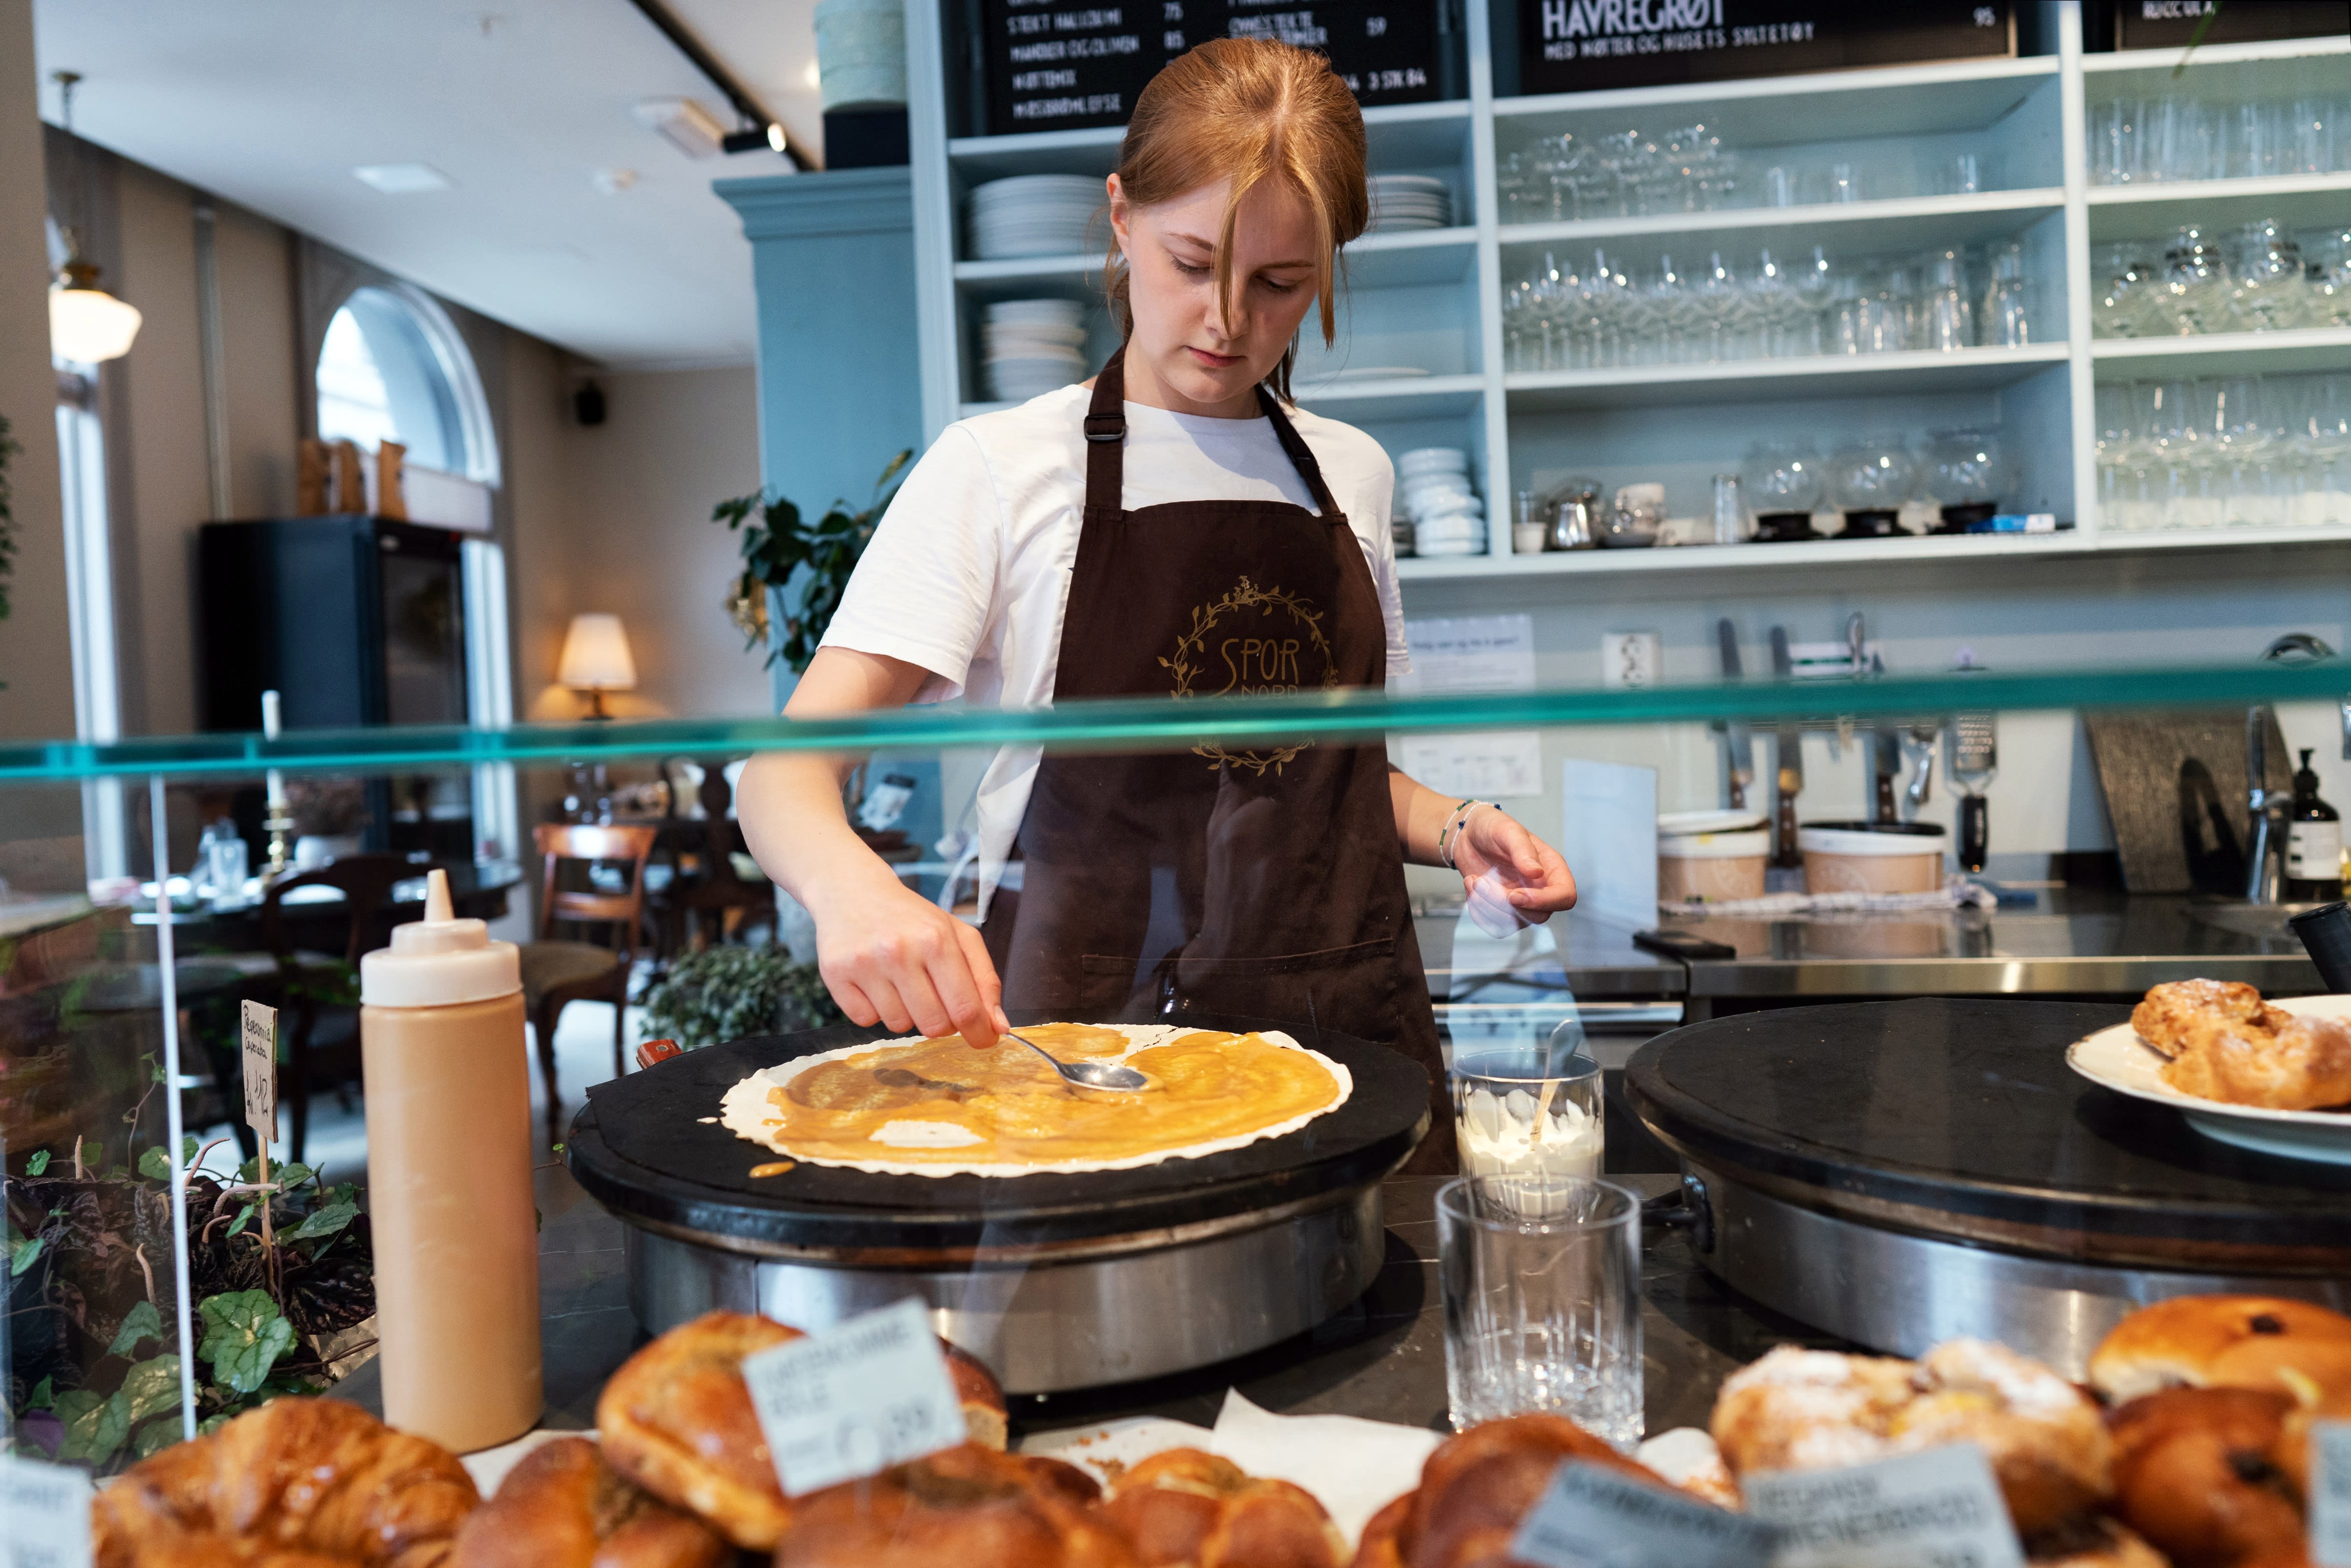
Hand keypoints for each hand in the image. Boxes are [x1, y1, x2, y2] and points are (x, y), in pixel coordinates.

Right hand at [805, 869, 1006, 1048]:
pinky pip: (865, 1021)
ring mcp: (864, 964)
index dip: (979, 1033)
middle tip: (936, 1000)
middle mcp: (899, 951)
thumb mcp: (957, 935)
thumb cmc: (912, 917)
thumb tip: (998, 1027)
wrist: (853, 891)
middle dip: (942, 1022)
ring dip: (907, 1013)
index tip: (984, 1040)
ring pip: (899, 1026)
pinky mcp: (835, 975)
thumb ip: (984, 980)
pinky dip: (874, 1010)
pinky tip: (875, 982)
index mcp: (936, 939)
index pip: (965, 1008)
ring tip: (901, 982)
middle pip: (934, 1025)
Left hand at [1453, 807, 1576, 920]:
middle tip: (1481, 882)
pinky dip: (1479, 911)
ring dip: (1487, 906)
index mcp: (1551, 869)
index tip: (1514, 895)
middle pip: (1537, 915)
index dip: (1544, 902)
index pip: (1565, 897)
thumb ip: (1523, 849)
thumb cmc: (1493, 827)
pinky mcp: (1502, 911)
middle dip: (1503, 903)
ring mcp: (1522, 902)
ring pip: (1514, 924)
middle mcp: (1540, 889)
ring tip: (1473, 881)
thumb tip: (1537, 872)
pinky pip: (1496, 926)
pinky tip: (1471, 887)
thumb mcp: (1508, 830)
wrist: (1468, 835)